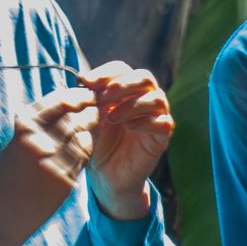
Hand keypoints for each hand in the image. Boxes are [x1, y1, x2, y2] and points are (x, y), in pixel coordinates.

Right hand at [0, 88, 100, 245]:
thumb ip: (36, 128)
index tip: (83, 93)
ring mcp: (53, 160)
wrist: (1, 215)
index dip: (74, 94)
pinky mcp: (65, 180)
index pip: (56, 101)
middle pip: (73, 115)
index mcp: (23, 129)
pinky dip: (88, 145)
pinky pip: (84, 155)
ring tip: (96, 118)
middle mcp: (39, 141)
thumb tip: (62, 109)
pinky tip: (88, 141)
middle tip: (97, 103)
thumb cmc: (7, 178)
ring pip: (82, 134)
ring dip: (91, 124)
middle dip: (87, 106)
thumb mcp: (16, 145)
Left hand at [81, 60, 173, 219]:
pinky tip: (128, 128)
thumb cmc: (97, 144)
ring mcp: (156, 117)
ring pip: (156, 97)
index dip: (105, 72)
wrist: (105, 176)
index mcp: (126, 92)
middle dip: (121, 85)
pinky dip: (145, 121)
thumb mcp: (88, 118)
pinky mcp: (161, 137)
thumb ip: (88, 99)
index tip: (85, 82)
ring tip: (111, 118)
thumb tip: (83, 79)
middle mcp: (144, 100)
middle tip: (101, 99)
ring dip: (131, 104)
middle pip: (144, 77)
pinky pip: (163, 121)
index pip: (122, 69)